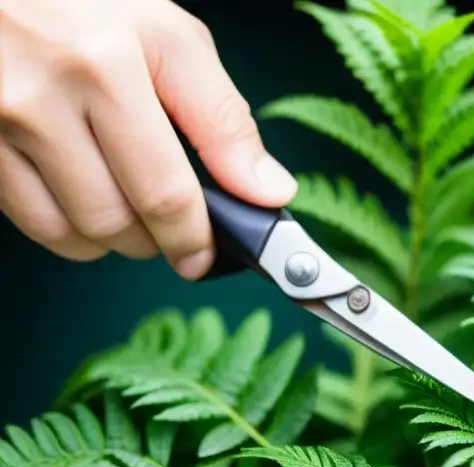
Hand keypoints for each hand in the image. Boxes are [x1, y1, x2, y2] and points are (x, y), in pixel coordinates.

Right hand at [0, 0, 296, 278]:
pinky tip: (89, 198)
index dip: (195, 238)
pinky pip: (33, 222)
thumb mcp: (167, 38)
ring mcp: (1, 124)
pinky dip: (72, 230)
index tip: (207, 255)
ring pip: (74, 233)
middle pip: (118, 222)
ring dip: (116, 240)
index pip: (165, 191)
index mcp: (107, 67)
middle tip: (174, 226)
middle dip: (159, 240)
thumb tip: (267, 192)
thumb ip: (222, 119)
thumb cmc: (87, 5)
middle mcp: (45, 98)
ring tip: (133, 206)